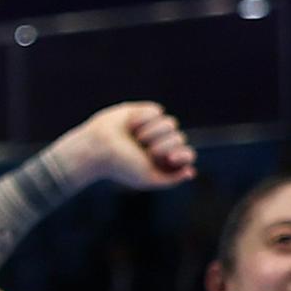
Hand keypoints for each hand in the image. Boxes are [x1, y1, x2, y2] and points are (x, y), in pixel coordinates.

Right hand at [65, 101, 194, 192]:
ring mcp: (151, 126)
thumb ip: (171, 180)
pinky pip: (157, 111)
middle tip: (144, 149)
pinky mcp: (142, 111)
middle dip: (163, 144)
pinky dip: (144, 118)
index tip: (170, 158)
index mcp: (163, 159)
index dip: (182, 154)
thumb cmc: (120, 167)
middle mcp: (159, 142)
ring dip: (153, 131)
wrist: (98, 148)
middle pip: (179, 137)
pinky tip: (130, 124)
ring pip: (170, 123)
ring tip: (136, 137)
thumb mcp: (148, 178)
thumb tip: (192, 172)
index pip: (187, 154)